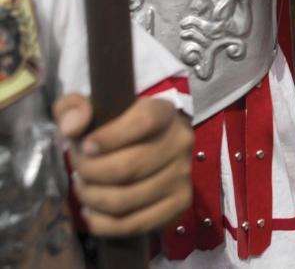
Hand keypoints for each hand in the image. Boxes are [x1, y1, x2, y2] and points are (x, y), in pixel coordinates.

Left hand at [55, 94, 192, 236]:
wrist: (146, 149)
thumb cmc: (115, 128)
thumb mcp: (92, 110)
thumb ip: (75, 108)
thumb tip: (72, 128)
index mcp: (164, 112)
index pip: (144, 122)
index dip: (110, 137)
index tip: (85, 146)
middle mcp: (180, 142)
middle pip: (128, 167)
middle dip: (90, 172)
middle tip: (77, 170)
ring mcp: (183, 175)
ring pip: (126, 199)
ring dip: (92, 198)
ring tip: (83, 188)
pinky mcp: (180, 203)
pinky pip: (135, 224)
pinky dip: (103, 224)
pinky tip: (92, 212)